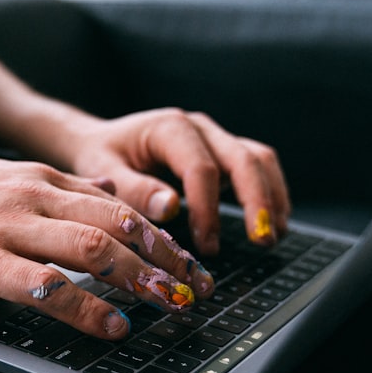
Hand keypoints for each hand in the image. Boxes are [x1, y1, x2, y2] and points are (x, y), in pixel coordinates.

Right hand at [0, 159, 215, 339]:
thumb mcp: (0, 181)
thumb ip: (55, 191)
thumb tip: (109, 195)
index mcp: (39, 178)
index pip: (119, 202)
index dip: (162, 235)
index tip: (190, 262)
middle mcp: (31, 195)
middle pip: (119, 223)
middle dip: (167, 258)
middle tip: (198, 288)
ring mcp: (6, 227)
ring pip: (92, 247)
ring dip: (140, 278)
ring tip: (171, 304)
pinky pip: (47, 286)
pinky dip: (87, 308)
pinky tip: (112, 326)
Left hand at [65, 108, 290, 255]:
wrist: (99, 140)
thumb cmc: (100, 156)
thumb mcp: (103, 171)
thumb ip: (134, 189)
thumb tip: (171, 207)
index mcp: (169, 127)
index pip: (202, 168)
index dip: (208, 209)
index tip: (207, 245)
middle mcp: (199, 127)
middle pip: (243, 158)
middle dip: (257, 202)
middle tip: (261, 240)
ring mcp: (214, 137)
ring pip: (259, 159)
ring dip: (271, 196)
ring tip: (272, 235)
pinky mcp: (222, 151)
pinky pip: (256, 166)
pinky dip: (268, 191)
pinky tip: (272, 221)